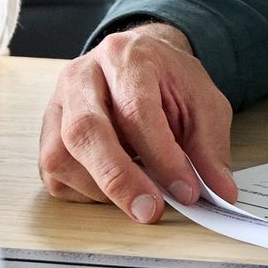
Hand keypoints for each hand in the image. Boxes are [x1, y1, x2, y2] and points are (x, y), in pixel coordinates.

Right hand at [37, 22, 235, 221]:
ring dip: (102, 189)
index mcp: (125, 56)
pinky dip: (87, 192)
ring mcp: (57, 105)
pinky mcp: (47, 134)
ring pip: (61, 156)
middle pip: (85, 130)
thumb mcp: (202, 102)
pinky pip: (56, 175)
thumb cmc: (168, 81)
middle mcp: (81, 76)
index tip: (186, 191)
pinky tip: (115, 188)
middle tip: (151, 211)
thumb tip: (221, 192)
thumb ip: (210, 146)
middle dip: (119, 179)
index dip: (161, 155)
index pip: (136, 109)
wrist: (138, 61)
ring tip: (139, 194)